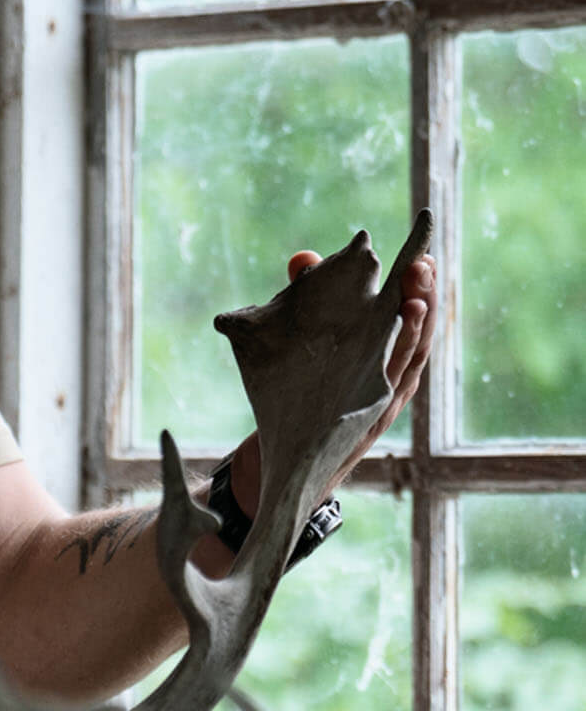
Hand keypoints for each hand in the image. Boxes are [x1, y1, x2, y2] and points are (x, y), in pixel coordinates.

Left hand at [227, 247, 437, 516]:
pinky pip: (389, 395)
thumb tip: (303, 259)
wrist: (285, 455)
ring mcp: (383, 400)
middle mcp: (388, 377)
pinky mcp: (369, 422)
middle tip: (423, 264)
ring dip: (417, 332)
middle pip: (415, 334)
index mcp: (378, 356)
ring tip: (417, 298)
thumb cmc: (299, 393)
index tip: (422, 255)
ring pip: (409, 364)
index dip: (417, 289)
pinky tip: (395, 353)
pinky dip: (396, 371)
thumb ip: (304, 301)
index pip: (405, 316)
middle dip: (422, 299)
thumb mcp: (302, 344)